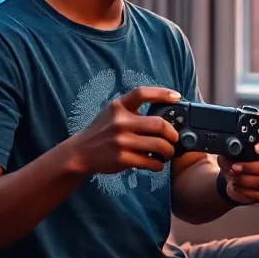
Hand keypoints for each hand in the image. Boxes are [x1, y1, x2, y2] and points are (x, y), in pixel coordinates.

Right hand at [65, 87, 180, 174]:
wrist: (81, 152)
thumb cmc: (103, 131)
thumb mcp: (112, 113)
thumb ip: (133, 110)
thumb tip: (165, 115)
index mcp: (118, 106)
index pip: (142, 93)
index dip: (162, 93)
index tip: (177, 97)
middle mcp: (120, 121)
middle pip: (159, 124)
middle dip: (173, 134)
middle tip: (175, 139)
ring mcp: (121, 141)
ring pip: (159, 145)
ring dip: (169, 151)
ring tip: (168, 152)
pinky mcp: (122, 158)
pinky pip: (150, 162)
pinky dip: (159, 164)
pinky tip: (157, 163)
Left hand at [219, 127, 258, 203]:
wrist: (231, 174)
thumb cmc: (234, 157)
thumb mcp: (230, 148)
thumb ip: (233, 146)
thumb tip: (233, 148)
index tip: (256, 148)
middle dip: (252, 167)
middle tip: (235, 167)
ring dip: (245, 180)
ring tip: (233, 177)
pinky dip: (246, 191)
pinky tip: (237, 186)